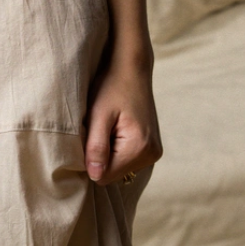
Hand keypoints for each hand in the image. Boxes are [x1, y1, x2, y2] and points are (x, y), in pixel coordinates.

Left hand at [84, 53, 161, 184]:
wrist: (132, 68)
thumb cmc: (111, 87)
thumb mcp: (97, 116)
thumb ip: (96, 148)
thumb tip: (95, 176)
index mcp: (139, 148)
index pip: (104, 177)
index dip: (91, 161)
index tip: (91, 137)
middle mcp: (151, 155)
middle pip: (112, 175)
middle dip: (100, 157)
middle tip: (101, 129)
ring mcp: (153, 152)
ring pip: (118, 169)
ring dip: (108, 154)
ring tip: (110, 127)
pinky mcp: (151, 149)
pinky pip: (125, 161)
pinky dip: (116, 150)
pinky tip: (117, 130)